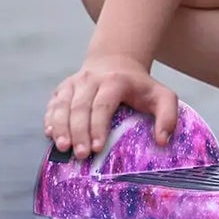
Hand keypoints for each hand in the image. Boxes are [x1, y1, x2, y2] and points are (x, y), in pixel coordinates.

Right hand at [43, 53, 177, 159]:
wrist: (116, 62)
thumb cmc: (140, 86)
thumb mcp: (162, 96)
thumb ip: (168, 116)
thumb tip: (162, 141)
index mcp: (115, 81)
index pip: (103, 105)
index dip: (97, 126)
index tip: (96, 148)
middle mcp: (91, 80)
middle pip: (80, 107)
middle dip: (79, 132)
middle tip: (80, 155)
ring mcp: (74, 83)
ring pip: (62, 106)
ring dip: (61, 127)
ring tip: (63, 148)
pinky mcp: (62, 89)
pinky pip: (52, 105)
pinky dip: (50, 120)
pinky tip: (51, 134)